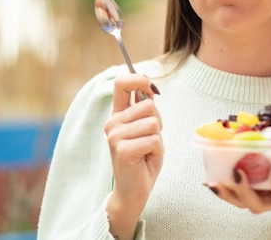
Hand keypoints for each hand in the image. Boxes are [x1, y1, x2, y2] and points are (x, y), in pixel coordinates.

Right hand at [104, 74, 163, 237]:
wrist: (134, 191)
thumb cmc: (143, 159)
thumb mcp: (147, 130)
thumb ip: (146, 110)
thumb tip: (150, 88)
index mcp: (118, 115)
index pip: (121, 84)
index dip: (138, 79)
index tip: (149, 86)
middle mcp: (112, 123)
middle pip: (149, 106)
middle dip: (158, 123)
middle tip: (149, 140)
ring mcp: (115, 136)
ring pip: (153, 123)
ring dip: (158, 139)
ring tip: (147, 151)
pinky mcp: (122, 149)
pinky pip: (154, 140)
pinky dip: (157, 150)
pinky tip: (145, 159)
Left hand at [208, 155, 270, 223]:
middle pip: (258, 205)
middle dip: (247, 190)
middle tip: (240, 169)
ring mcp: (262, 197)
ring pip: (242, 202)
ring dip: (228, 193)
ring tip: (215, 181)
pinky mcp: (252, 190)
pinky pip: (234, 195)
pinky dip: (222, 189)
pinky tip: (210, 180)